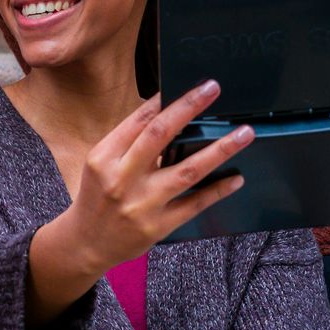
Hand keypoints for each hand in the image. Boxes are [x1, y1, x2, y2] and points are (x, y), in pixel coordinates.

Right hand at [26, 80, 250, 325]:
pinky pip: (194, 204)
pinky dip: (217, 190)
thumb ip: (129, 141)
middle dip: (189, 108)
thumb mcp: (101, 163)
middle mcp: (122, 178)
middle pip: (160, 135)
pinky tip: (235, 178)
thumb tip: (165, 112)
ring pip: (187, 170)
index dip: (166, 100)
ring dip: (219, 150)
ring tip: (243, 134)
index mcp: (105, 157)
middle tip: (213, 88)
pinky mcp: (158, 226)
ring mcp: (142, 204)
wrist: (86, 243)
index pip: (139, 120)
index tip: (191, 86)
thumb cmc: (97, 196)